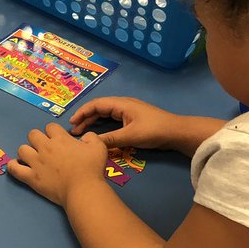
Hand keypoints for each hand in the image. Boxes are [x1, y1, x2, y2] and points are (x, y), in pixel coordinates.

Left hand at [8, 122, 107, 206]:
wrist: (83, 189)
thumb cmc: (92, 168)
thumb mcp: (98, 147)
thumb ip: (91, 137)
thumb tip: (85, 136)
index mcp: (60, 139)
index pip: (50, 127)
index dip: (53, 132)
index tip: (57, 139)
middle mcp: (45, 147)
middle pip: (33, 134)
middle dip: (37, 139)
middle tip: (44, 148)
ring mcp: (36, 162)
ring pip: (22, 149)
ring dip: (26, 151)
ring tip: (32, 157)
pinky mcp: (31, 177)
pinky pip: (15, 169)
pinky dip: (13, 166)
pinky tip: (15, 165)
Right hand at [69, 96, 184, 149]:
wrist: (176, 132)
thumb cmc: (154, 131)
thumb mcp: (130, 136)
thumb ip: (110, 140)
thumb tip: (91, 143)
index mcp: (121, 104)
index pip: (96, 104)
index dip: (82, 113)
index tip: (72, 123)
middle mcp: (123, 105)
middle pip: (98, 108)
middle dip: (85, 118)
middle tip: (74, 131)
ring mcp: (128, 111)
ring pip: (105, 114)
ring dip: (93, 122)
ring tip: (82, 132)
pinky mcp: (132, 119)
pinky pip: (112, 119)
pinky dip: (102, 125)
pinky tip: (98, 133)